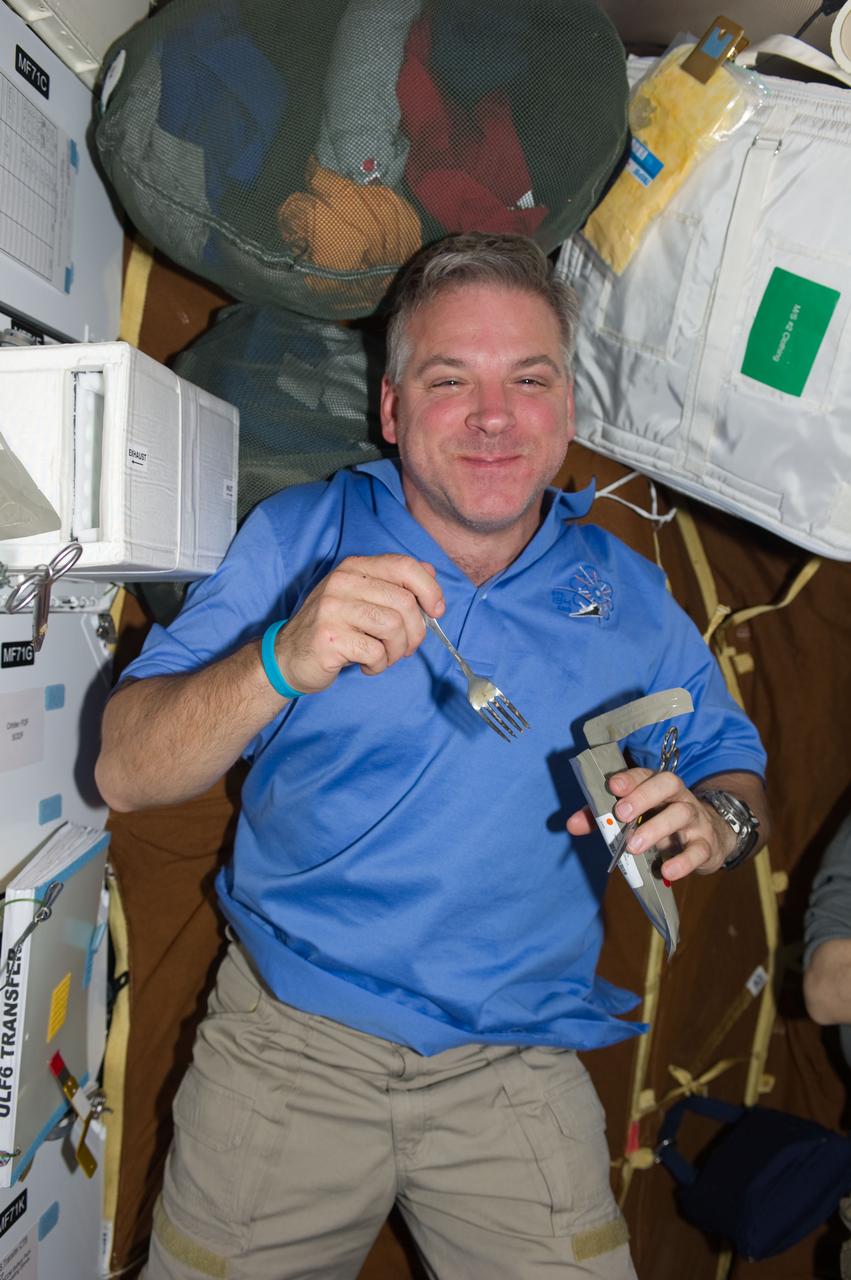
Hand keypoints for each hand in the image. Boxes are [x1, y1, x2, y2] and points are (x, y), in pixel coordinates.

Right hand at [272, 554, 444, 694]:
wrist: (288, 657)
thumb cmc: (333, 628)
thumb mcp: (361, 598)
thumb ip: (393, 583)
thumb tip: (430, 573)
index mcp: (354, 567)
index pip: (404, 566)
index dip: (429, 589)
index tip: (436, 611)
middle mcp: (342, 582)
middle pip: (404, 602)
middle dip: (415, 631)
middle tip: (406, 646)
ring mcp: (333, 609)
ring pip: (393, 627)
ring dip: (397, 650)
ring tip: (384, 656)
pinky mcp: (329, 638)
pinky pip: (376, 652)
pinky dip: (379, 665)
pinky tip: (367, 664)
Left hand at [566, 767, 734, 881]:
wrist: (710, 838)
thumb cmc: (661, 824)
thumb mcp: (633, 819)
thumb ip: (602, 819)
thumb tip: (571, 824)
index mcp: (658, 786)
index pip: (645, 774)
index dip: (629, 779)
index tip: (613, 787)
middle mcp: (678, 797)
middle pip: (668, 785)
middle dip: (643, 797)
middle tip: (622, 815)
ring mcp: (695, 820)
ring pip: (681, 815)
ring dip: (656, 829)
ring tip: (633, 846)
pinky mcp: (706, 845)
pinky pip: (698, 850)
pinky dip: (683, 861)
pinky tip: (667, 871)